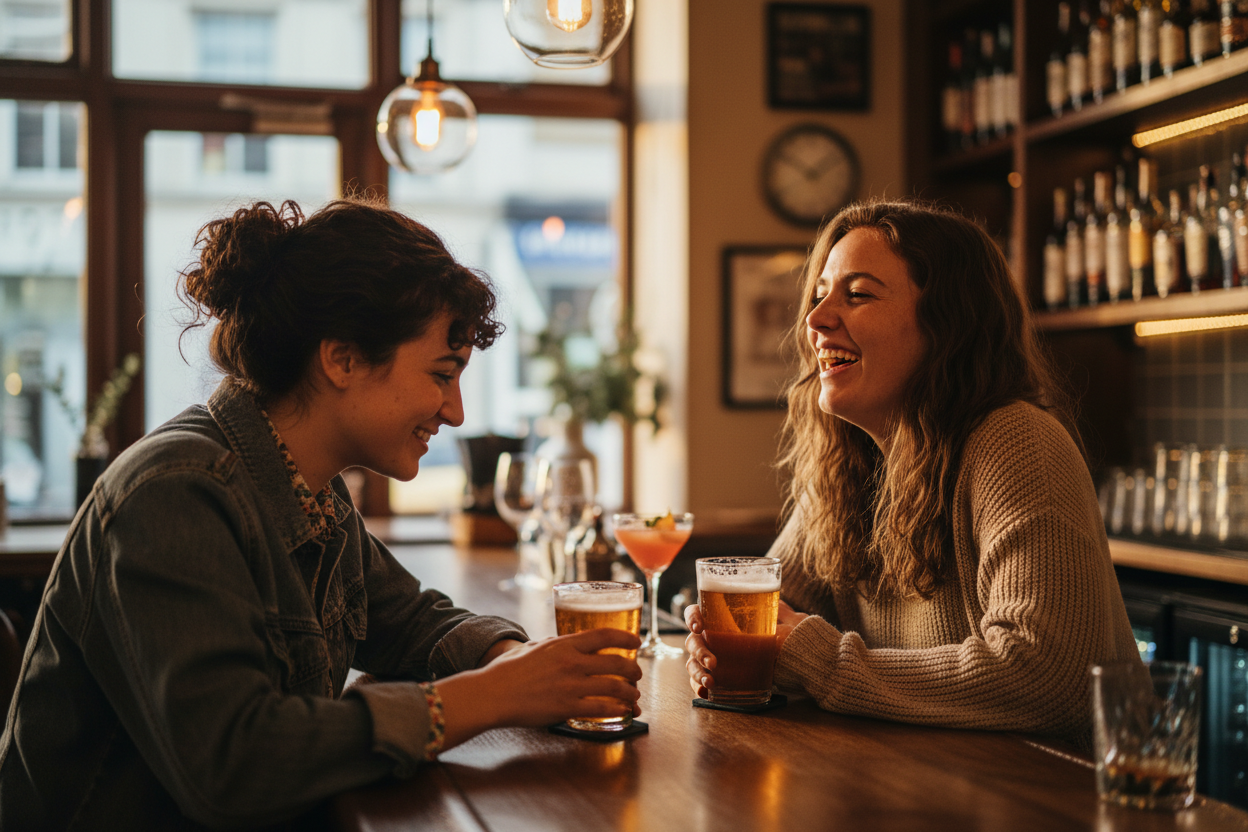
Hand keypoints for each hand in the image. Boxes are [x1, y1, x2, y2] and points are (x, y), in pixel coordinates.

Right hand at [436, 628, 642, 749]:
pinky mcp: (567, 707)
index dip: (625, 638)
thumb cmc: (507, 671)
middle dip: (633, 670)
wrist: (492, 694)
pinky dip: (616, 709)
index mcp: (564, 645)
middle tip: (636, 674)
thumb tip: (563, 644)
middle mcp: (572, 663)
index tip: (636, 642)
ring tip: (633, 695)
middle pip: (616, 663)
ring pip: (614, 687)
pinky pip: (601, 708)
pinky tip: (621, 711)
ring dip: (629, 692)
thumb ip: (552, 646)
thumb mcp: (532, 647)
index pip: (604, 636)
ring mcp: (571, 685)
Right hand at [685, 601, 808, 698]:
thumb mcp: (769, 619)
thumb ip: (771, 609)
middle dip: (699, 652)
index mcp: (714, 619)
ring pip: (692, 663)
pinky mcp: (711, 676)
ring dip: (697, 673)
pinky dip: (699, 687)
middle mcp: (707, 638)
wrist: (779, 656)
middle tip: (713, 663)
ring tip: (710, 682)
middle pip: (692, 641)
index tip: (698, 627)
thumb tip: (778, 602)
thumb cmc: (768, 633)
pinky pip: (698, 682)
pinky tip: (705, 692)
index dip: (692, 617)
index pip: (694, 613)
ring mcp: (706, 658)